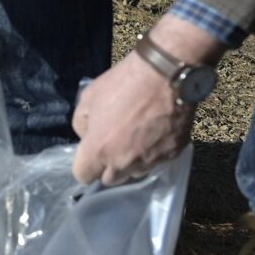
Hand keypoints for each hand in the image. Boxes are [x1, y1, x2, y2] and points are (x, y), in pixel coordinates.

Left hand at [70, 51, 193, 183]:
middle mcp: (124, 163)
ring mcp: (150, 161)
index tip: (91, 152)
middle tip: (113, 144)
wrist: (166, 75)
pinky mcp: (172, 155)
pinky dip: (152, 153)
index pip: (84, 176)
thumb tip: (88, 136)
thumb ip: (82, 124)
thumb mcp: (88, 97)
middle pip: (110, 179)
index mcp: (99, 150)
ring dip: (131, 162)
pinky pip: (157, 162)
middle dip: (108, 166)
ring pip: (135, 173)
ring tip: (135, 138)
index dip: (85, 165)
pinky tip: (153, 133)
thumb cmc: (123, 83)